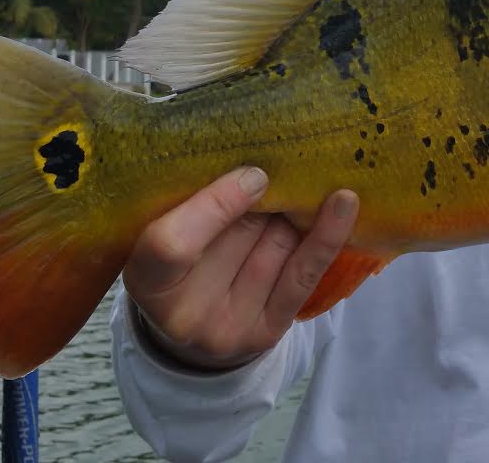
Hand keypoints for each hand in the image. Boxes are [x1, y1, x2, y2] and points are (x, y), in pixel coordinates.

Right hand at [122, 166, 358, 370]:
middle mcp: (182, 313)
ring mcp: (226, 328)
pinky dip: (327, 235)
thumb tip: (253, 155)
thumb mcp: (168, 232)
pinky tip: (344, 202)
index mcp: (144, 278)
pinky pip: (303, 275)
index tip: (253, 172)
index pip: (172, 244)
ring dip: (290, 210)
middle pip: (236, 237)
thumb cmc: (180, 265)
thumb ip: (194, 201)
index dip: (214, 204)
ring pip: (274, 248)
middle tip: (280, 163)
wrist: (193, 331)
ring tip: (302, 180)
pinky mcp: (266, 333)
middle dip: (263, 197)